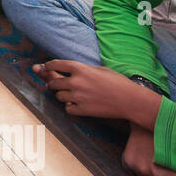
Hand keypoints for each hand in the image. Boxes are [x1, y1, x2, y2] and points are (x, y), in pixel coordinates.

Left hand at [33, 59, 161, 124]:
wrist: (130, 100)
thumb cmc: (117, 82)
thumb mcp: (99, 69)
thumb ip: (82, 69)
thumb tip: (67, 70)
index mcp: (80, 69)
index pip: (55, 64)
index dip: (48, 66)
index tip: (45, 67)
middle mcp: (76, 82)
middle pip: (53, 82)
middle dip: (53, 83)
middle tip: (55, 84)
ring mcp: (78, 97)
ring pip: (58, 96)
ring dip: (62, 95)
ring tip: (70, 94)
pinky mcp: (82, 110)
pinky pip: (67, 109)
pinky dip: (70, 107)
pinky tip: (77, 104)